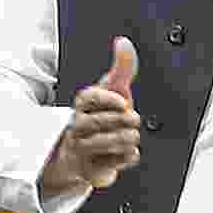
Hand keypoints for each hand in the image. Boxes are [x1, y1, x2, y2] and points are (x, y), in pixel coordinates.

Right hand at [40, 37, 140, 193]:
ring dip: (124, 139)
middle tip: (134, 118)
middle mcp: (78, 126)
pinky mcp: (90, 170)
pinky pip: (109, 165)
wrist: (89, 151)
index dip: (108, 99)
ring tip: (133, 135)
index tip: (124, 102)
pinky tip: (132, 152)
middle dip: (121, 120)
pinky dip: (125, 158)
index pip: (89, 98)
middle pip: (97, 122)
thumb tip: (123, 41)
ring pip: (101, 144)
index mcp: (83, 104)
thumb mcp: (113, 90)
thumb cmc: (103, 115)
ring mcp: (82, 149)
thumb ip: (122, 66)